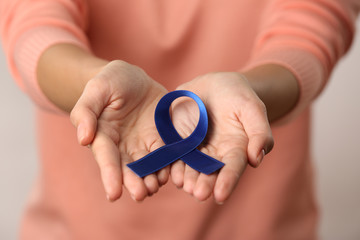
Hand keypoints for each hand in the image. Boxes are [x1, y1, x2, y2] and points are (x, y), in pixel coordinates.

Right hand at [70, 60, 168, 201]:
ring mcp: (143, 144)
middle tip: (140, 195)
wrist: (134, 79)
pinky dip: (169, 165)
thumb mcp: (97, 89)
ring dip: (151, 179)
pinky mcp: (161, 139)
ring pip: (148, 166)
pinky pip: (167, 154)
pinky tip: (172, 173)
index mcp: (104, 136)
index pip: (106, 158)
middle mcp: (123, 146)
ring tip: (155, 187)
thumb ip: (86, 111)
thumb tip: (83, 139)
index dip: (110, 175)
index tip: (113, 194)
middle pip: (128, 168)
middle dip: (134, 182)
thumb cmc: (111, 81)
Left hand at [170, 72, 273, 203]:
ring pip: (190, 166)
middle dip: (204, 184)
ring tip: (184, 185)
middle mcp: (214, 153)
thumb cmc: (239, 95)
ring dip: (187, 177)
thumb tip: (256, 160)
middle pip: (209, 172)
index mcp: (235, 149)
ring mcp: (195, 147)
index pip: (232, 168)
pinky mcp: (178, 138)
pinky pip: (174, 152)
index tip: (220, 196)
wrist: (216, 84)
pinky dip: (172, 161)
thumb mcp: (253, 108)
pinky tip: (170, 171)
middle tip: (198, 194)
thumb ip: (259, 132)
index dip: (227, 181)